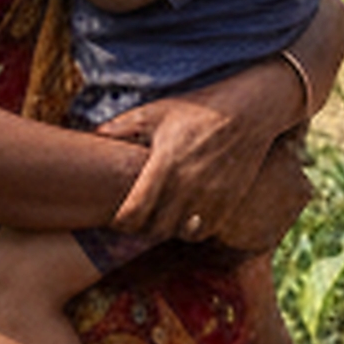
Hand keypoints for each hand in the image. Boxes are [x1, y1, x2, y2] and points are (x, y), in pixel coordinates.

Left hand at [104, 88, 308, 251]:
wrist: (249, 111)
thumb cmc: (197, 109)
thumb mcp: (156, 112)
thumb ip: (122, 126)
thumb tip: (94, 135)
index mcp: (164, 167)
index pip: (132, 215)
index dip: (120, 221)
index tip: (118, 215)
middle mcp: (188, 188)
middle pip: (154, 230)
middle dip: (141, 227)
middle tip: (137, 217)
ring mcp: (211, 198)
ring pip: (179, 233)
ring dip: (168, 229)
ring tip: (163, 215)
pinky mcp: (229, 203)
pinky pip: (204, 231)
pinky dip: (192, 228)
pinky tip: (187, 213)